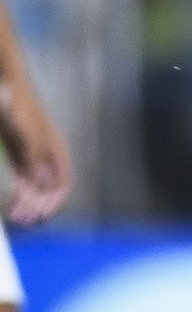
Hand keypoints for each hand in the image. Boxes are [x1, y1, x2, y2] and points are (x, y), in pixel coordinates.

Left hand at [0, 73, 70, 225]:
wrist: (7, 90)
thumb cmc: (21, 109)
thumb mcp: (29, 136)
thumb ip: (35, 160)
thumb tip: (43, 184)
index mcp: (56, 151)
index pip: (63, 183)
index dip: (55, 201)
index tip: (41, 216)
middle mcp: (47, 157)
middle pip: (48, 188)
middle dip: (38, 206)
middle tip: (24, 220)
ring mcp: (32, 157)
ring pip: (34, 187)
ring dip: (27, 203)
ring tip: (16, 216)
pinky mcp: (18, 156)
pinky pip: (21, 180)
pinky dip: (18, 194)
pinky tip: (11, 203)